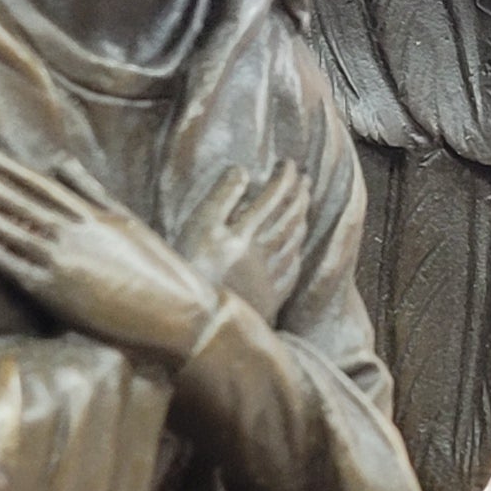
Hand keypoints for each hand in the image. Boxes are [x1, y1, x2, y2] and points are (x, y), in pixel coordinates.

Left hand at [0, 147, 217, 369]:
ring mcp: (61, 258)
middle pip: (13, 198)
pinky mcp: (55, 290)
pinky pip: (10, 264)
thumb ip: (90, 190)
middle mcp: (71, 229)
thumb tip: (59, 162)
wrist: (176, 312)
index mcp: (88, 212)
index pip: (34, 183)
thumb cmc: (155, 270)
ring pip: (6, 224)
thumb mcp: (124, 219)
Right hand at [184, 160, 306, 320]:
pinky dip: (298, 251)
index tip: (288, 163)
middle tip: (303, 179)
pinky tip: (296, 247)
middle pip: (290, 218)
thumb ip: (220, 198)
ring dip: (302, 218)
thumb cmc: (187, 271)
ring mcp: (269, 278)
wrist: (196, 327)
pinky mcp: (270, 299)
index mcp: (245, 233)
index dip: (284, 177)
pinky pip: (293, 269)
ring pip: (295, 242)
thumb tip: (243, 171)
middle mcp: (263, 254)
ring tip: (304, 205)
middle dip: (299, 194)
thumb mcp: (196, 228)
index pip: (273, 197)